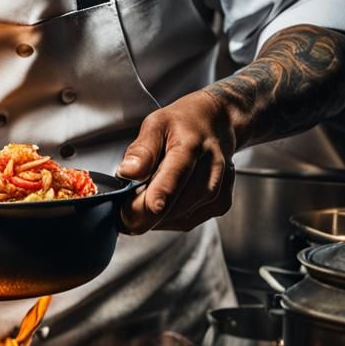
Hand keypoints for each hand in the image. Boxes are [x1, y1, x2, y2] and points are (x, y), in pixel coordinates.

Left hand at [117, 90, 235, 232]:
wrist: (213, 124)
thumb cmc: (182, 124)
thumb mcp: (156, 124)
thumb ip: (142, 149)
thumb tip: (127, 172)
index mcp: (191, 144)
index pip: (177, 171)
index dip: (164, 191)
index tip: (152, 206)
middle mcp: (211, 167)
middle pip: (180, 200)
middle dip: (148, 212)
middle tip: (124, 213)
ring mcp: (219, 187)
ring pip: (184, 215)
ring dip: (157, 218)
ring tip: (140, 206)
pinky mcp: (220, 202)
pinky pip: (189, 221)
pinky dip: (169, 220)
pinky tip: (160, 209)